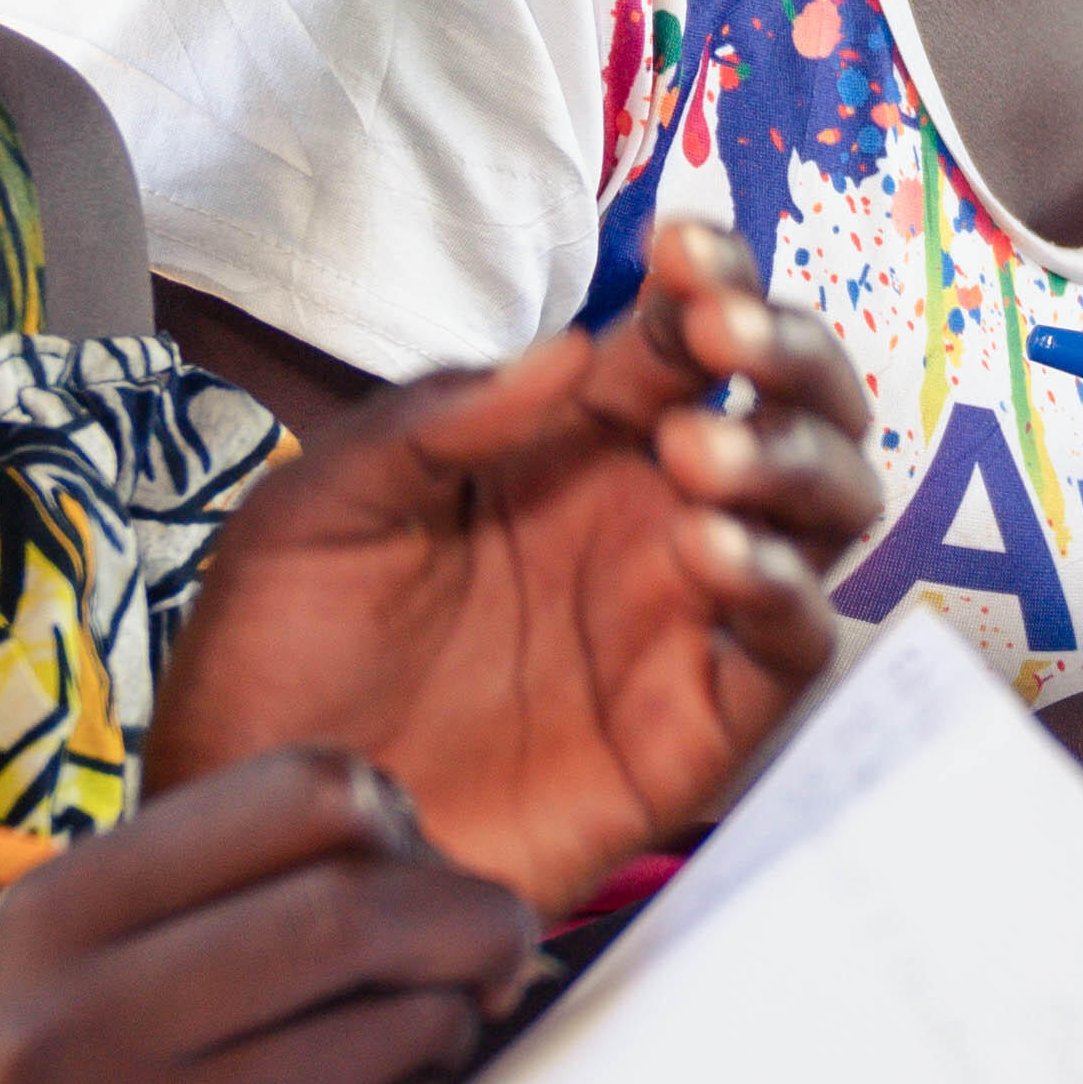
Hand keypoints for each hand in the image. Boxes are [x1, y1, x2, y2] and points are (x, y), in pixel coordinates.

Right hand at [0, 749, 530, 1083]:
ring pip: (403, 1030)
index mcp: (56, 915)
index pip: (299, 795)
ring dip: (451, 1018)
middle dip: (473, 916)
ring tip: (414, 1029)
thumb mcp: (64, 947)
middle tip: (500, 938)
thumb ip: (220, 873)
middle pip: (363, 912)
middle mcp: (86, 1026)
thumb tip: (425, 839)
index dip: (397, 817)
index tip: (417, 855)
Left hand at [157, 214, 882, 916]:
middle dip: (791, 350)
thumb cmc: (276, 663)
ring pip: (828, 514)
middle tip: (726, 337)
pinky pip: (795, 647)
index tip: (686, 252)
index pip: (689, 337)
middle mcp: (649, 520)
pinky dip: (785, 587)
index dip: (716, 277)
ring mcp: (681, 621)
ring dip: (795, 459)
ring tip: (698, 454)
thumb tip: (572, 344)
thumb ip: (435, 419)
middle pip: (798, 410)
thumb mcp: (319, 508)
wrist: (254, 832)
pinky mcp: (694, 730)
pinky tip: (709, 554)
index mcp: (572, 446)